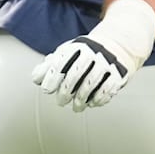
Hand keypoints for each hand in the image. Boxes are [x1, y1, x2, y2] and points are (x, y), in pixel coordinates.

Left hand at [31, 0, 154, 111]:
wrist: (116, 45)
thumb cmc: (85, 53)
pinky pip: (106, 90)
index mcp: (76, 47)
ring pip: (90, 85)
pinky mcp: (118, 74)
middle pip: (74, 75)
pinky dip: (98, 99)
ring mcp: (105, 64)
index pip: (61, 62)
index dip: (52, 77)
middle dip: (65, 92)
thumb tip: (36, 78)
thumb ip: (50, 65)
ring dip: (81, 100)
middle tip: (60, 102)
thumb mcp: (67, 54)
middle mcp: (91, 54)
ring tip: (76, 107)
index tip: (47, 90)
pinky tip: (92, 103)